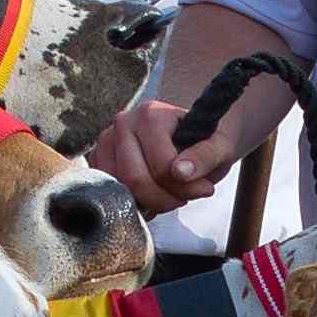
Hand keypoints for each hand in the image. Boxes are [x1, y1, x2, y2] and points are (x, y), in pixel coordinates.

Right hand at [94, 84, 262, 214]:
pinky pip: (109, 191)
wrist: (188, 134)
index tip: (204, 189)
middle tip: (183, 198)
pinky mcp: (97, 158)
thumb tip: (181, 172)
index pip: (162, 166)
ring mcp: (106, 140)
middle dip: (163, 199)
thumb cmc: (205, 141)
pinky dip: (131, 200)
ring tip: (168, 194)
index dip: (184, 188)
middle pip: (135, 179)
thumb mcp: (220, 147)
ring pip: (120, 188)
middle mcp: (123, 122)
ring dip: (148, 202)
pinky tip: (150, 194)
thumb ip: (205, 157)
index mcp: (151, 114)